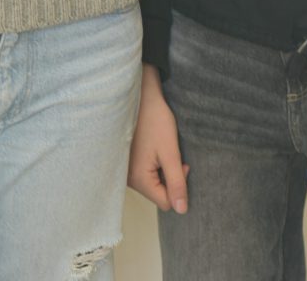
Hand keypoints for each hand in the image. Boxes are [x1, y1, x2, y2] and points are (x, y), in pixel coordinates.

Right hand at [127, 64, 188, 212]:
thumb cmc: (155, 121)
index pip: (166, 202)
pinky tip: (153, 145)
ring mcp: (125, 169)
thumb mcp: (170, 152)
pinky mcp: (125, 160)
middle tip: (173, 154)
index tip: (181, 163)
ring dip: (161, 169)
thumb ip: (177, 182)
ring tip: (162, 147)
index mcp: (138, 180)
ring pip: (152, 182)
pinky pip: (144, 172)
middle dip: (170, 177)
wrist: (140, 95)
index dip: (178, 185)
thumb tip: (182, 211)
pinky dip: (153, 162)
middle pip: (157, 192)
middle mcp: (127, 178)